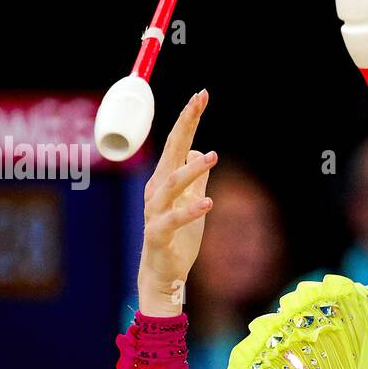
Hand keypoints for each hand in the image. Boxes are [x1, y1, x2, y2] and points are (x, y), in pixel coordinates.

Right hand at [137, 89, 216, 315]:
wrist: (163, 274)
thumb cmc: (177, 238)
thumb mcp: (193, 202)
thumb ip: (195, 178)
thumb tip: (199, 151)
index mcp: (165, 180)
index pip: (178, 142)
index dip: (189, 119)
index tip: (201, 94)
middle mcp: (157, 190)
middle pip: (170, 152)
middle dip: (184, 125)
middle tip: (197, 102)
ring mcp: (155, 211)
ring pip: (170, 184)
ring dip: (191, 170)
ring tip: (212, 157)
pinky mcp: (158, 234)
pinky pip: (173, 220)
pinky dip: (190, 211)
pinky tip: (209, 202)